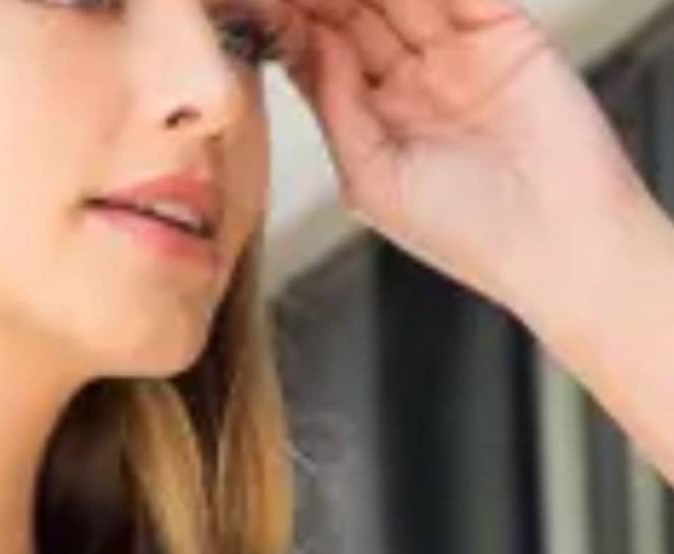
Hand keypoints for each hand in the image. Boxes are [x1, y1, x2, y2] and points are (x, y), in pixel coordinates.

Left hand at [275, 0, 655, 323]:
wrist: (555, 242)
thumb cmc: (464, 233)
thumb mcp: (373, 178)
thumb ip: (338, 109)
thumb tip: (310, 42)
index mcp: (373, 117)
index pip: (319, 54)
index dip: (286, 21)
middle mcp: (410, 77)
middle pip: (353, 12)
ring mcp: (456, 48)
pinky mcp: (504, 28)